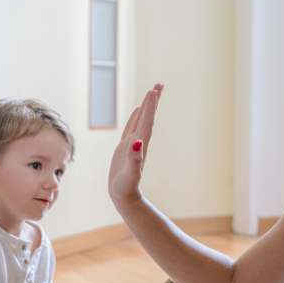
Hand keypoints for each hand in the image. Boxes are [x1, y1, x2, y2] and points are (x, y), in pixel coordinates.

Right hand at [108, 83, 163, 206]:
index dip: (151, 106)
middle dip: (153, 101)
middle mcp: (138, 142)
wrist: (124, 198)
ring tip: (151, 93)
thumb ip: (135, 159)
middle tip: (159, 84)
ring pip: (140, 121)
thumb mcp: (131, 174)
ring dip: (146, 107)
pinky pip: (131, 128)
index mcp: (140, 146)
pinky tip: (137, 111)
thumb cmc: (127, 188)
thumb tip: (138, 142)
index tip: (155, 90)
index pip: (147, 122)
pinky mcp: (124, 149)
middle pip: (147, 118)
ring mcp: (132, 145)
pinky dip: (135, 118)